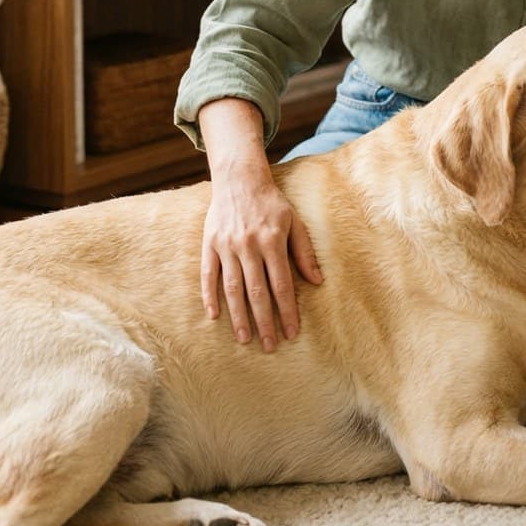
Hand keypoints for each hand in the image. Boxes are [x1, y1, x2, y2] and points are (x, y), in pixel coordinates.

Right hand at [201, 171, 322, 349]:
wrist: (240, 179)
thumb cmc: (271, 203)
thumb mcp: (294, 221)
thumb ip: (304, 251)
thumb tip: (317, 281)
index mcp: (272, 241)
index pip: (281, 285)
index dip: (287, 311)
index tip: (291, 333)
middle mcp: (249, 246)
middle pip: (257, 292)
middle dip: (264, 322)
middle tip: (269, 346)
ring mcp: (227, 246)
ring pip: (232, 288)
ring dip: (238, 316)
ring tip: (244, 339)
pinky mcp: (210, 244)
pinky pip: (208, 275)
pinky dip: (209, 296)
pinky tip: (214, 316)